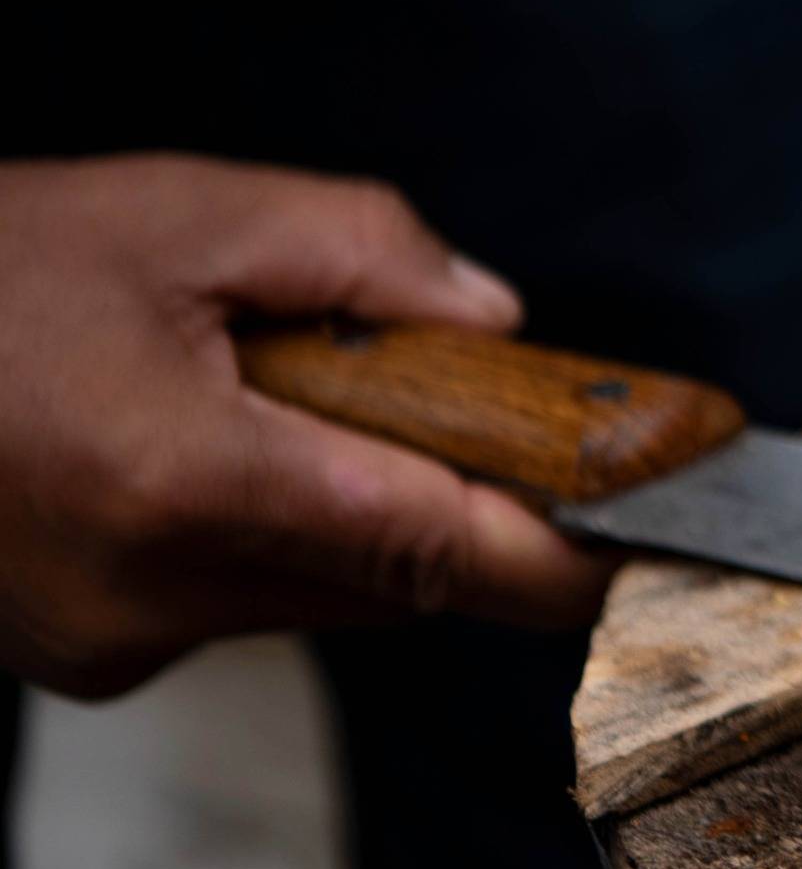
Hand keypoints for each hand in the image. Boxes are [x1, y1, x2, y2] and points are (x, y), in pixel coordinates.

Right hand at [0, 156, 615, 696]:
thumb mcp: (183, 212)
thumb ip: (363, 255)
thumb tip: (498, 324)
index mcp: (182, 483)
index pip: (435, 550)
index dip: (564, 554)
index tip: (653, 534)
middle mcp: (147, 597)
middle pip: (397, 577)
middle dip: (458, 492)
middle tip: (481, 395)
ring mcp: (106, 643)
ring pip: (325, 593)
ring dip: (357, 507)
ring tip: (281, 388)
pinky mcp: (80, 656)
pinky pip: (241, 599)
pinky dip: (271, 528)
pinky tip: (203, 437)